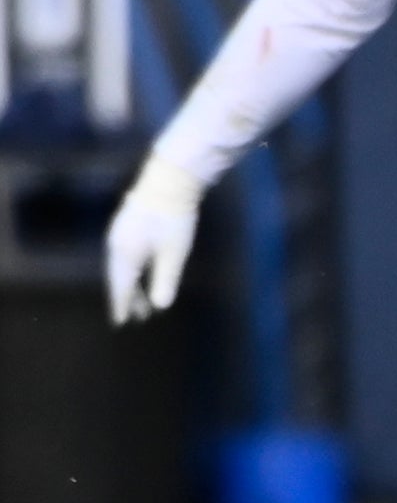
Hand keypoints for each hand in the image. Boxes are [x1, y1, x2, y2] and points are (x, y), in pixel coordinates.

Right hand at [105, 156, 204, 324]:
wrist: (169, 180)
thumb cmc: (174, 218)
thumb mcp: (174, 252)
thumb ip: (165, 279)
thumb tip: (160, 306)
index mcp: (125, 254)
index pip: (121, 286)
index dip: (122, 305)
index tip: (121, 322)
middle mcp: (116, 245)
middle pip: (120, 278)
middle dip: (129, 298)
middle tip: (138, 317)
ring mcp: (120, 233)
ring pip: (123, 266)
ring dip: (132, 285)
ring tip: (143, 302)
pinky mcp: (127, 225)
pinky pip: (125, 255)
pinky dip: (132, 270)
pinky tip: (142, 274)